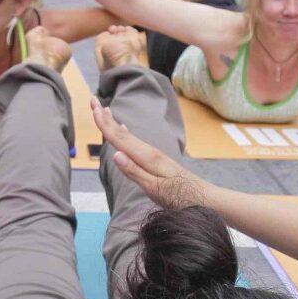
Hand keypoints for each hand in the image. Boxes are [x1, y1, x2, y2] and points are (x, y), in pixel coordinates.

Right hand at [93, 104, 211, 212]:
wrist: (204, 199)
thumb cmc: (180, 198)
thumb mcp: (155, 189)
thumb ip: (135, 172)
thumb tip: (115, 155)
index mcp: (147, 158)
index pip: (120, 139)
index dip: (105, 124)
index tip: (94, 109)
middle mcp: (150, 152)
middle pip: (123, 132)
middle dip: (106, 117)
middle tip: (92, 99)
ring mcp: (154, 155)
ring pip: (128, 135)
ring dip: (113, 122)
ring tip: (104, 109)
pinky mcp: (157, 160)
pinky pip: (136, 141)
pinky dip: (126, 132)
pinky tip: (124, 127)